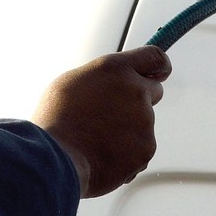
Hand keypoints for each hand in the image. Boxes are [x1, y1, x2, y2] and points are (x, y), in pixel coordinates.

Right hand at [32, 46, 171, 197]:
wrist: (56, 158)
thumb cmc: (57, 120)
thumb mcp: (74, 82)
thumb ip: (105, 78)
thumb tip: (116, 82)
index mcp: (116, 69)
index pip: (155, 57)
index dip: (159, 66)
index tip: (159, 72)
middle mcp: (136, 90)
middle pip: (154, 90)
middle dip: (140, 100)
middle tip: (114, 113)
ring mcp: (145, 120)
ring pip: (144, 123)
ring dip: (128, 130)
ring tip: (96, 138)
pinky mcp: (147, 147)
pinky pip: (141, 148)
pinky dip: (127, 153)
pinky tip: (103, 154)